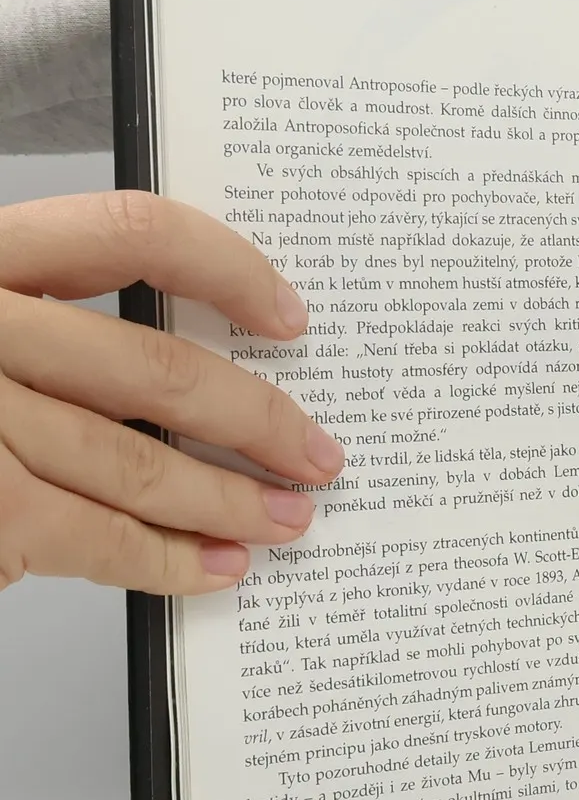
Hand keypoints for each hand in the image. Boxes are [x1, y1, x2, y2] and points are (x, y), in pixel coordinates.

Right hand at [0, 191, 344, 594]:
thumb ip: (41, 326)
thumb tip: (172, 377)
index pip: (130, 231)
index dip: (228, 269)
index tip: (287, 314)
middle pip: (158, 369)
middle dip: (261, 419)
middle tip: (316, 452)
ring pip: (139, 461)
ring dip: (230, 500)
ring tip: (286, 520)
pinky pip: (94, 537)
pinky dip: (166, 560)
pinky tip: (214, 568)